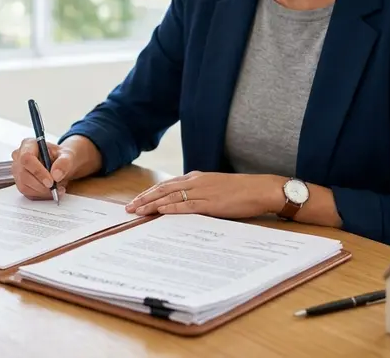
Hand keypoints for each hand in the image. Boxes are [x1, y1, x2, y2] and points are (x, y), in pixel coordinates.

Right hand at [11, 138, 75, 200]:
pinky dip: (41, 195)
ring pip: (24, 186)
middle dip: (41, 185)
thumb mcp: (68, 156)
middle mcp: (19, 156)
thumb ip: (64, 163)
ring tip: (57, 189)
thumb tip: (56, 174)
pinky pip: (27, 193)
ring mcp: (17, 170)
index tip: (51, 182)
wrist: (62, 165)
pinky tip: (51, 191)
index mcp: (28, 144)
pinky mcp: (20, 182)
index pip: (26, 158)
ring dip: (42, 192)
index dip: (38, 171)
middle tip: (57, 189)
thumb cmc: (62, 157)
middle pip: (24, 174)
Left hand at [125, 171, 284, 218]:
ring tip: (137, 211)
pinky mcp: (210, 203)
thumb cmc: (241, 191)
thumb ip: (200, 192)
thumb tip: (186, 202)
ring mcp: (202, 192)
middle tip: (129, 207)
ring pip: (170, 197)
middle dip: (144, 198)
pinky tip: (159, 211)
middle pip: (163, 189)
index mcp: (197, 177)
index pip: (167, 184)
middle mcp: (196, 182)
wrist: (260, 189)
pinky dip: (170, 208)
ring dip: (151, 204)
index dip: (150, 192)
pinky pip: (186, 205)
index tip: (137, 200)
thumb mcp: (216, 187)